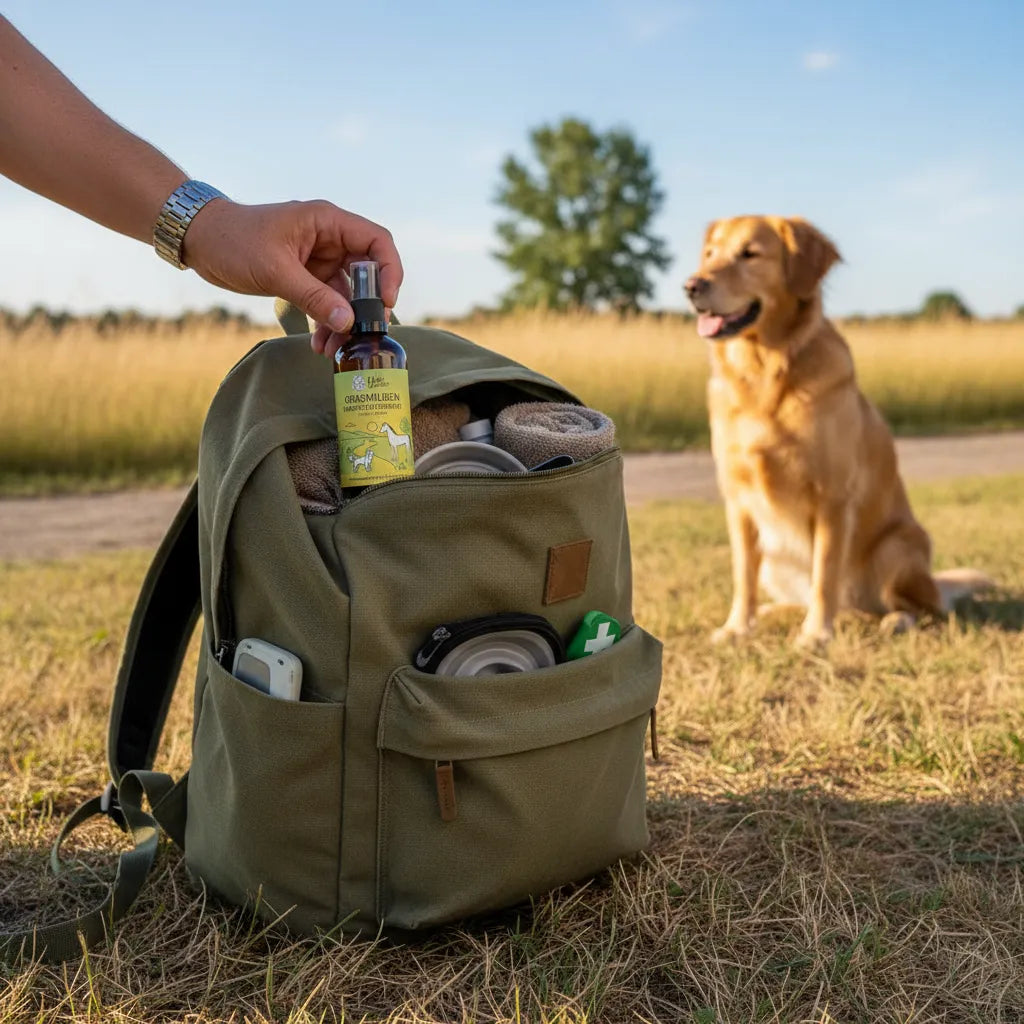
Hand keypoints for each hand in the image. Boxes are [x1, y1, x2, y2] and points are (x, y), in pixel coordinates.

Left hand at [181, 198, 401, 357]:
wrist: (200, 241)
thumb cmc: (234, 241)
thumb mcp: (275, 270)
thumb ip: (314, 297)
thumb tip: (349, 322)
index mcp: (327, 222)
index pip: (377, 242)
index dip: (389, 272)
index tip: (386, 302)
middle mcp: (329, 239)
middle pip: (367, 274)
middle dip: (366, 307)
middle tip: (362, 335)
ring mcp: (319, 259)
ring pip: (347, 294)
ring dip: (343, 322)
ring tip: (334, 349)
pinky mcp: (306, 276)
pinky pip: (327, 302)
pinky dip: (327, 323)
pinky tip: (320, 344)